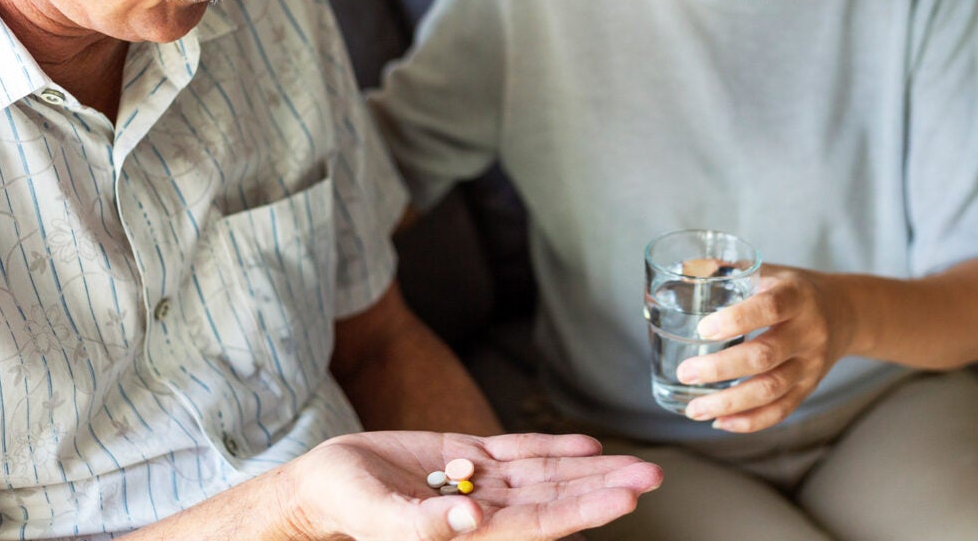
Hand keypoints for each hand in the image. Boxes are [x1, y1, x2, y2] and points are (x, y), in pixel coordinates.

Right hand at [284, 431, 662, 539]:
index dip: (585, 509)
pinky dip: (556, 447)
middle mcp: (485, 510)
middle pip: (558, 497)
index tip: (626, 499)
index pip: (541, 522)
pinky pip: (521, 451)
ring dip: (592, 467)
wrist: (323, 485)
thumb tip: (469, 521)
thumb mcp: (377, 517)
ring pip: (548, 473)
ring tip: (638, 463)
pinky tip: (588, 445)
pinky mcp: (469, 455)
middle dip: (605, 488)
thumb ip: (422, 526)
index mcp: (470, 532)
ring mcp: (480, 482)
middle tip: (654, 477)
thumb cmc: (344, 506)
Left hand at [676, 265, 854, 432]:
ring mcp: (810, 364)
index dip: (736, 319)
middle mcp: (808, 332)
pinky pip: (780, 411)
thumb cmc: (791, 290)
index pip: (769, 307)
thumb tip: (685, 269)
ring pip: (770, 390)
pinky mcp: (809, 388)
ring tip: (693, 408)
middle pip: (765, 356)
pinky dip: (749, 421)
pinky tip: (720, 422)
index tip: (702, 330)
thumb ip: (729, 270)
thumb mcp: (768, 271)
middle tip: (685, 372)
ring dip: (729, 403)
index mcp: (796, 296)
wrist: (843, 312)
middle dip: (720, 368)